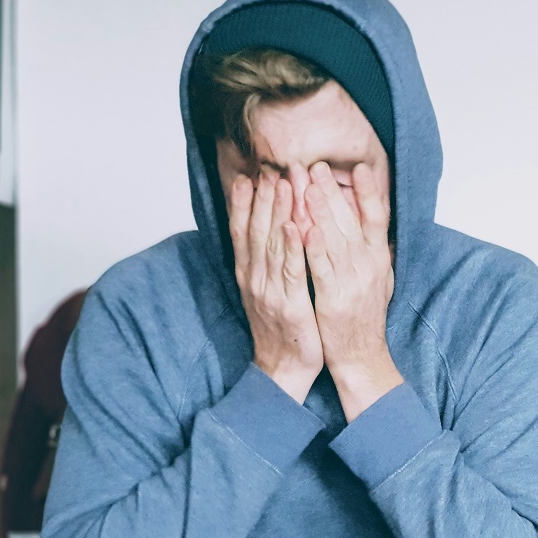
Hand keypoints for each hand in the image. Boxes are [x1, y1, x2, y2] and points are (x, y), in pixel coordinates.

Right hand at [229, 174, 323, 402]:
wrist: (283, 369)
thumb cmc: (281, 328)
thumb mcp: (266, 291)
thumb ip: (265, 262)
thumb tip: (266, 231)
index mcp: (248, 275)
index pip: (242, 232)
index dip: (244, 203)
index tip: (248, 175)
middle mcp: (254, 279)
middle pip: (255, 231)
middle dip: (262, 198)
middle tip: (269, 168)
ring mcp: (270, 291)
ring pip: (272, 244)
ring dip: (277, 212)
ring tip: (283, 183)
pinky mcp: (290, 305)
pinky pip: (291, 271)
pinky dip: (291, 247)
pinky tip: (294, 226)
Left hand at [303, 161, 401, 420]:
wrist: (362, 357)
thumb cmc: (364, 317)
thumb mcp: (379, 279)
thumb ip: (373, 251)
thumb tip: (372, 222)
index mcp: (379, 259)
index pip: (378, 218)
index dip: (370, 192)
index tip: (359, 167)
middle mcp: (369, 267)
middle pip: (351, 221)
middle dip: (331, 191)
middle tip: (315, 165)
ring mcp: (353, 282)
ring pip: (335, 239)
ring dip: (320, 210)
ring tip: (305, 184)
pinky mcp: (334, 299)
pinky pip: (321, 268)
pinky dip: (313, 247)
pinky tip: (302, 227)